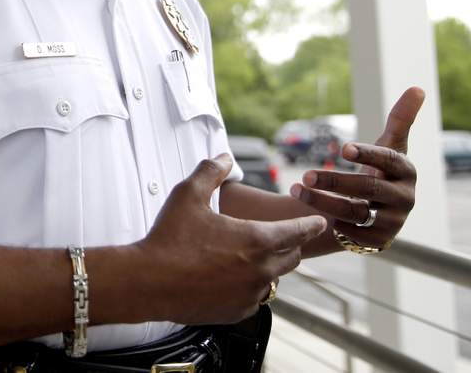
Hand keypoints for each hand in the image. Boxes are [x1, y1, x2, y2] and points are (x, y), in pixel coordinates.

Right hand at [137, 153, 326, 324]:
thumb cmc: (169, 238)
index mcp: (256, 239)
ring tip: (251, 257)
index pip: (297, 232)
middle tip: (284, 237)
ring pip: (274, 280)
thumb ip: (211, 171)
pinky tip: (232, 278)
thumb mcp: (188, 194)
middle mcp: (260, 270)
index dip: (310, 225)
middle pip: (292, 257)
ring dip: (269, 267)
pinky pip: (254, 299)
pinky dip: (250, 287)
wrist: (149, 282)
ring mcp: (249, 294)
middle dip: (291, 245)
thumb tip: (224, 158)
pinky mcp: (236, 312)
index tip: (321, 223)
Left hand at [290, 87, 423, 248]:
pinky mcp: (379, 242)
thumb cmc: (382, 169)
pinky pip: (353, 235)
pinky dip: (332, 224)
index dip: (368, 153)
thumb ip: (401, 119)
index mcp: (407, 171)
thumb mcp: (389, 145)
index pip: (390, 160)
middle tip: (304, 175)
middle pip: (367, 188)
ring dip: (322, 202)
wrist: (381, 208)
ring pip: (354, 212)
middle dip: (334, 181)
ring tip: (295, 189)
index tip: (343, 148)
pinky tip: (311, 215)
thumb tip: (418, 88)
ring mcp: (393, 222)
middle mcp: (405, 198)